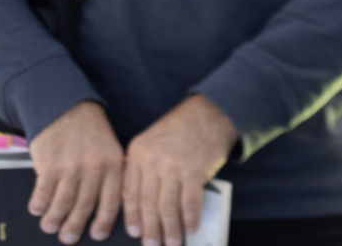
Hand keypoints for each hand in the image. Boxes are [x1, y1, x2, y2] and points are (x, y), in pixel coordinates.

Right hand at [27, 101, 123, 244]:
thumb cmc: (89, 129)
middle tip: (68, 238)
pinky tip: (38, 209)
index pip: (112, 200)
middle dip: (75, 226)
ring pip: (63, 203)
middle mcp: (94, 167)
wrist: (66, 106)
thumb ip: (111, 173)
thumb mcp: (110, 148)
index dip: (104, 221)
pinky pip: (43, 194)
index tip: (97, 235)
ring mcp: (71, 167)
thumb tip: (109, 204)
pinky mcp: (50, 165)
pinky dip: (39, 205)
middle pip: (85, 206)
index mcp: (114, 164)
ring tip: (51, 227)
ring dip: (55, 219)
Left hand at [122, 95, 235, 245]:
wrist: (213, 110)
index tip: (135, 232)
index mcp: (137, 153)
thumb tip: (146, 203)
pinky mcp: (195, 170)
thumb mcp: (154, 140)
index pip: (129, 193)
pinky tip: (191, 227)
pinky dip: (190, 218)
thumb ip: (146, 167)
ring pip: (166, 207)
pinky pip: (189, 202)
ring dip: (170, 230)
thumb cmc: (184, 127)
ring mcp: (173, 165)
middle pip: (147, 204)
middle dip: (150, 230)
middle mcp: (152, 160)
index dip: (132, 216)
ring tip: (173, 243)